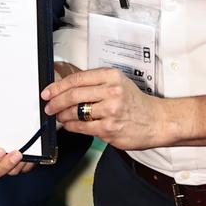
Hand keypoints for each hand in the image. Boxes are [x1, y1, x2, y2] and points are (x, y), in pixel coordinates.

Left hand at [42, 66, 174, 150]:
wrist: (157, 121)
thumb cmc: (136, 103)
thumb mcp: (118, 83)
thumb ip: (95, 83)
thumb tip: (66, 88)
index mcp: (111, 76)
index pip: (77, 79)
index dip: (58, 86)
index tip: (48, 92)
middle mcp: (111, 92)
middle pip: (73, 95)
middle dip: (55, 102)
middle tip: (49, 106)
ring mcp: (110, 111)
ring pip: (75, 112)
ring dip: (62, 116)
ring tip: (60, 116)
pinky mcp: (109, 129)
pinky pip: (82, 127)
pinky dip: (72, 126)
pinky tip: (70, 125)